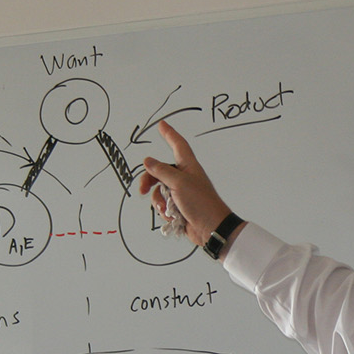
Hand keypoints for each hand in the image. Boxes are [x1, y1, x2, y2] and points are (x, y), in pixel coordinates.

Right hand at [136, 120, 233, 248]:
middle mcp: (184, 177)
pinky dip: (164, 211)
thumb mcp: (179, 183)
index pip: (178, 145)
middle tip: (143, 190)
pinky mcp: (178, 207)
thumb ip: (161, 171)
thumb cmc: (201, 203)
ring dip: (159, 201)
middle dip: (149, 181)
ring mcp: (181, 193)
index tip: (162, 125)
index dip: (169, 134)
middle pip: (159, 171)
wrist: (210, 228)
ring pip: (159, 191)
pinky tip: (173, 217)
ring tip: (168, 209)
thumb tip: (148, 161)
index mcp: (188, 166)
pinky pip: (163, 205)